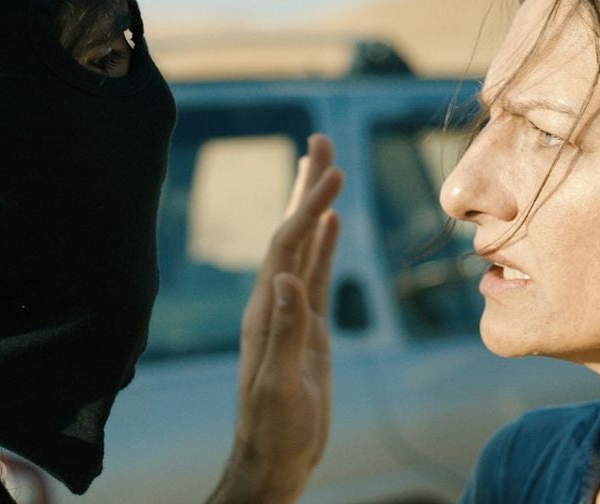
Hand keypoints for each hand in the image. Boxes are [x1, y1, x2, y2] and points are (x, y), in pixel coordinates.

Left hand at [209, 134, 342, 503]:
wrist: (273, 460)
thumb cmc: (275, 430)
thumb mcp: (281, 386)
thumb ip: (284, 333)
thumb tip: (286, 279)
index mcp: (266, 311)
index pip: (288, 245)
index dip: (308, 207)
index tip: (333, 171)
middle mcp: (275, 303)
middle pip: (291, 232)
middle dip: (305, 187)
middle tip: (319, 140)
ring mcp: (291, 313)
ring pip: (304, 247)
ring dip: (314, 206)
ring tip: (325, 167)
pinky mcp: (308, 328)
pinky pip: (316, 274)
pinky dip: (325, 244)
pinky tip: (333, 224)